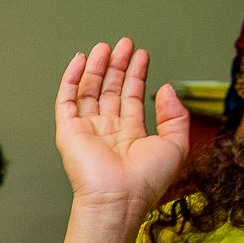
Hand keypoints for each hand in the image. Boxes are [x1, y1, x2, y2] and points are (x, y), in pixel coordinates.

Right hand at [54, 39, 189, 216]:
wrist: (119, 198)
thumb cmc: (147, 181)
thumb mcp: (177, 144)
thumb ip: (175, 114)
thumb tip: (166, 89)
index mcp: (130, 135)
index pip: (130, 97)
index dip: (136, 74)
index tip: (141, 55)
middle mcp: (107, 131)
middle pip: (110, 90)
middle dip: (117, 66)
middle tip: (124, 44)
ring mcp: (86, 130)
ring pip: (89, 91)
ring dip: (97, 67)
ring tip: (106, 47)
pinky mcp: (68, 132)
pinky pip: (66, 100)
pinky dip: (71, 79)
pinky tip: (81, 60)